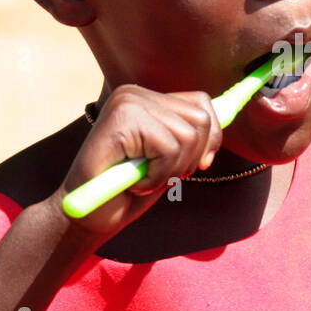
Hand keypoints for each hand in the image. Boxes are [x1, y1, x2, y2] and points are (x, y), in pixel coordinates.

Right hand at [50, 86, 222, 235]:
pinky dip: (158, 176)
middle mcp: (135, 93)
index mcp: (146, 98)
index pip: (202, 103)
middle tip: (158, 175)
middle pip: (201, 119)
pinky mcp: (123, 119)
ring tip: (143, 178)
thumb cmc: (126, 189)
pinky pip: (169, 148)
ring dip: (171, 170)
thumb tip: (225, 117)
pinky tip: (134, 182)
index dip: (210, 138)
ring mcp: (128, 102)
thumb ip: (190, 137)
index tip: (199, 164)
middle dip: (190, 158)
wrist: (85, 216)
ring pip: (188, 136)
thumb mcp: (168, 159)